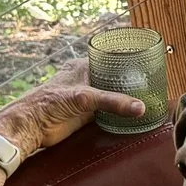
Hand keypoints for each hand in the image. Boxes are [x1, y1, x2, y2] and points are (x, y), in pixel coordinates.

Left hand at [0, 62, 144, 158]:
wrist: (31, 126)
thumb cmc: (49, 103)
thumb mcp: (84, 98)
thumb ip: (112, 102)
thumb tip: (140, 108)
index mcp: (84, 66)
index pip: (111, 58)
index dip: (129, 60)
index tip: (149, 64)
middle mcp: (87, 79)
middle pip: (114, 78)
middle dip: (131, 82)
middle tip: (154, 85)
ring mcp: (87, 97)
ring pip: (112, 95)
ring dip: (126, 98)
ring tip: (150, 98)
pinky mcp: (87, 115)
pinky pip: (108, 111)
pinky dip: (120, 113)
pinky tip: (133, 114)